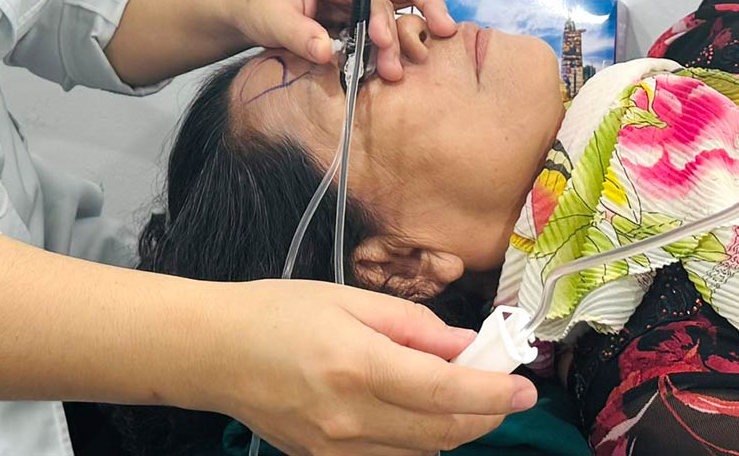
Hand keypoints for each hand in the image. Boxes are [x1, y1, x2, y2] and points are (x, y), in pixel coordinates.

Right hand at [208, 279, 534, 454]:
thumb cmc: (277, 312)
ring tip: (464, 396)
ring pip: (422, 453)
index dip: (492, 392)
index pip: (443, 392)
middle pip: (442, 433)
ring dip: (456, 430)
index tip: (525, 386)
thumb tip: (463, 346)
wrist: (213, 352)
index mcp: (357, 364)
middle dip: (485, 414)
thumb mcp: (346, 298)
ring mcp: (337, 448)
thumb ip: (411, 325)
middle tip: (506, 391)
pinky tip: (421, 414)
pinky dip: (420, 442)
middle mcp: (350, 416)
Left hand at [234, 0, 463, 82]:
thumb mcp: (271, 20)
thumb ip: (300, 35)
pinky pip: (393, 3)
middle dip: (422, 5)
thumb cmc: (256, 4)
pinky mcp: (357, 5)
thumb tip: (328, 53)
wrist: (244, 6)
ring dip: (422, 14)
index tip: (384, 44)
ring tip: (444, 34)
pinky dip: (420, 2)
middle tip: (441, 32)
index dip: (379, 16)